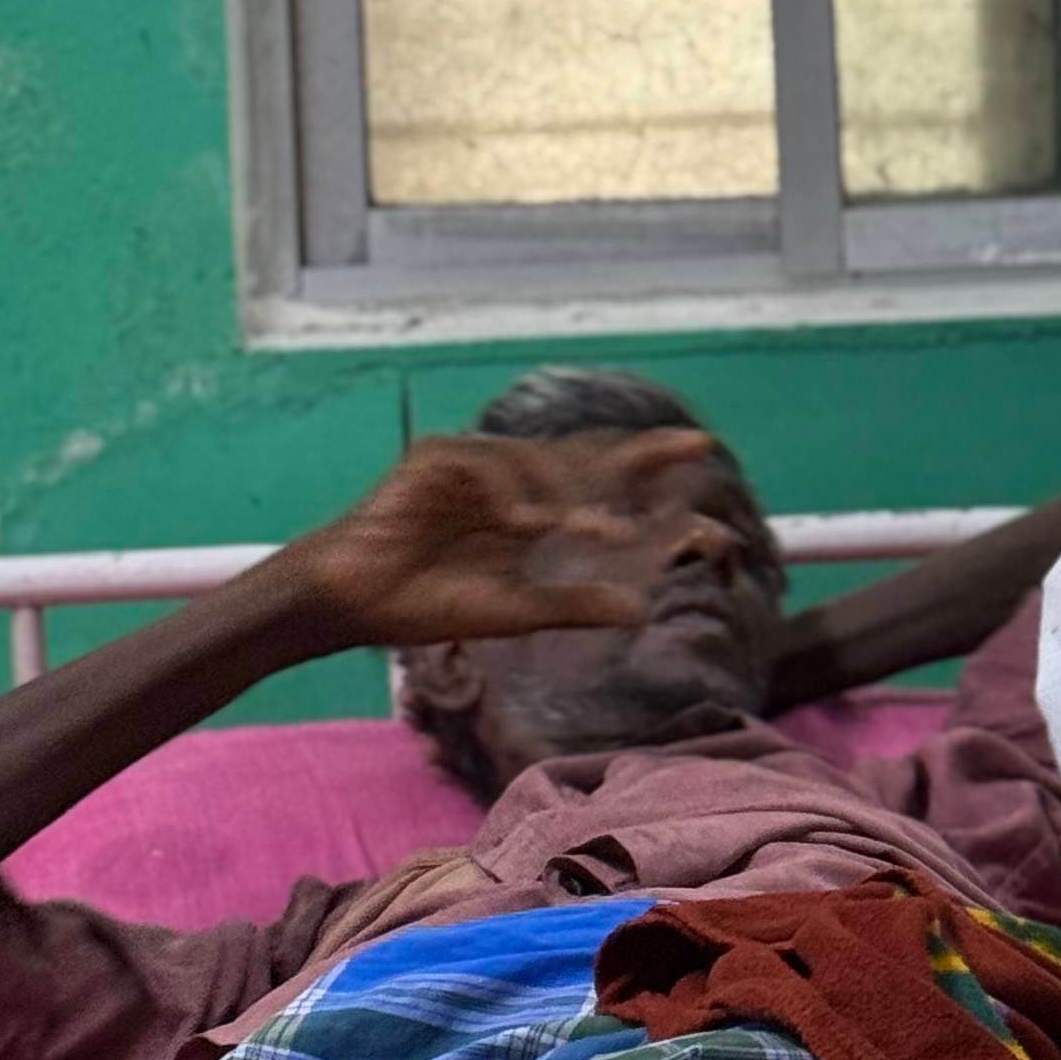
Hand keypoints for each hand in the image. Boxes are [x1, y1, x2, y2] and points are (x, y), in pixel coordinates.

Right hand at [284, 431, 704, 651]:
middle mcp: (512, 482)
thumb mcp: (514, 610)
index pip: (602, 485)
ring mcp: (475, 465)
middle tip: (696, 449)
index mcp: (534, 512)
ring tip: (600, 531)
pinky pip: (487, 466)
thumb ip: (574, 604)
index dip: (650, 475)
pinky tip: (527, 523)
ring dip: (575, 496)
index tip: (707, 474)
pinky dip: (513, 491)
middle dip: (642, 454)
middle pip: (586, 457)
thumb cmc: (426, 603)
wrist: (354, 603)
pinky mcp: (436, 458)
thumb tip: (643, 609)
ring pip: (542, 464)